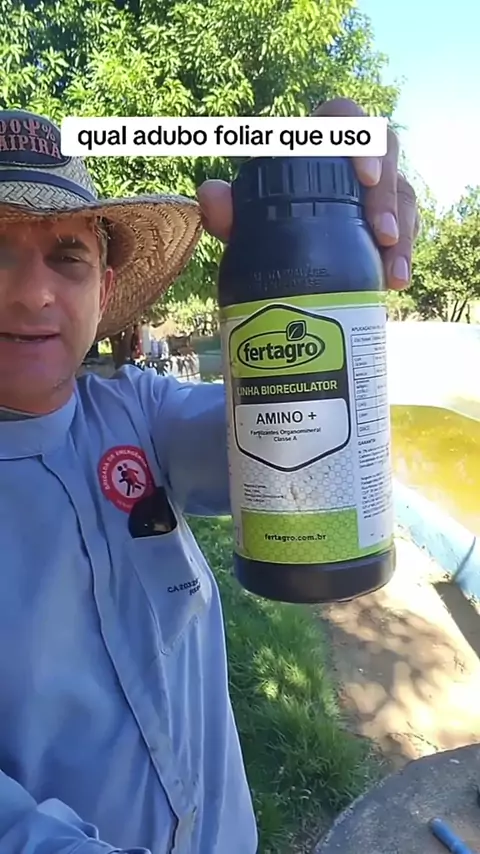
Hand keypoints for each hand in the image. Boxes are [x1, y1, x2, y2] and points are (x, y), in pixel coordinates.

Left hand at [197, 98, 418, 290]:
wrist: (278, 258)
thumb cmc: (262, 226)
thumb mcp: (244, 222)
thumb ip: (227, 209)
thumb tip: (210, 194)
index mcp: (315, 142)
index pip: (343, 117)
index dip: (358, 138)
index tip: (365, 177)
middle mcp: (351, 158)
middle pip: (386, 152)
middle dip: (389, 195)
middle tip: (382, 235)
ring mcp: (376, 188)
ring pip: (403, 192)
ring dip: (403, 231)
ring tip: (392, 272)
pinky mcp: (390, 219)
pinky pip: (407, 226)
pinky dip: (404, 254)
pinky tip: (396, 282)